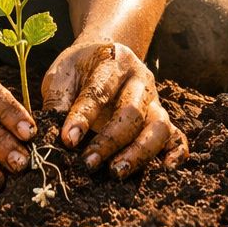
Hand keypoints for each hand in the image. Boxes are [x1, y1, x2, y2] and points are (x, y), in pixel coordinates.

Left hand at [42, 40, 188, 177]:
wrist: (103, 54)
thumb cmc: (78, 70)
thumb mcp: (62, 75)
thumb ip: (57, 101)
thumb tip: (50, 137)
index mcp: (113, 62)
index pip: (99, 92)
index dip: (83, 117)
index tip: (67, 140)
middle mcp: (139, 79)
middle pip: (132, 112)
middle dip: (110, 141)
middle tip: (88, 164)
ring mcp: (154, 100)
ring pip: (159, 126)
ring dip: (139, 152)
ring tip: (117, 172)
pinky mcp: (161, 117)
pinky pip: (177, 135)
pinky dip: (177, 151)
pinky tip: (167, 168)